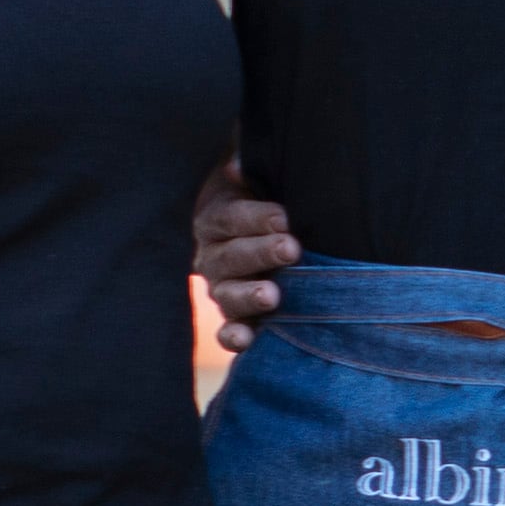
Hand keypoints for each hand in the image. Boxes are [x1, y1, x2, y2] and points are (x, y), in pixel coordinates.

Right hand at [192, 162, 298, 347]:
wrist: (257, 237)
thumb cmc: (263, 202)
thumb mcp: (255, 180)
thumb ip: (248, 170)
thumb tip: (238, 165)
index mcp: (216, 220)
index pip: (230, 217)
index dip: (255, 217)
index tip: (284, 217)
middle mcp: (213, 256)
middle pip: (232, 256)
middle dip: (261, 252)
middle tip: (291, 248)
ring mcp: (222, 289)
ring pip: (228, 294)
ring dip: (249, 295)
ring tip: (272, 295)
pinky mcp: (235, 317)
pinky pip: (228, 330)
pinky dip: (234, 336)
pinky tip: (246, 340)